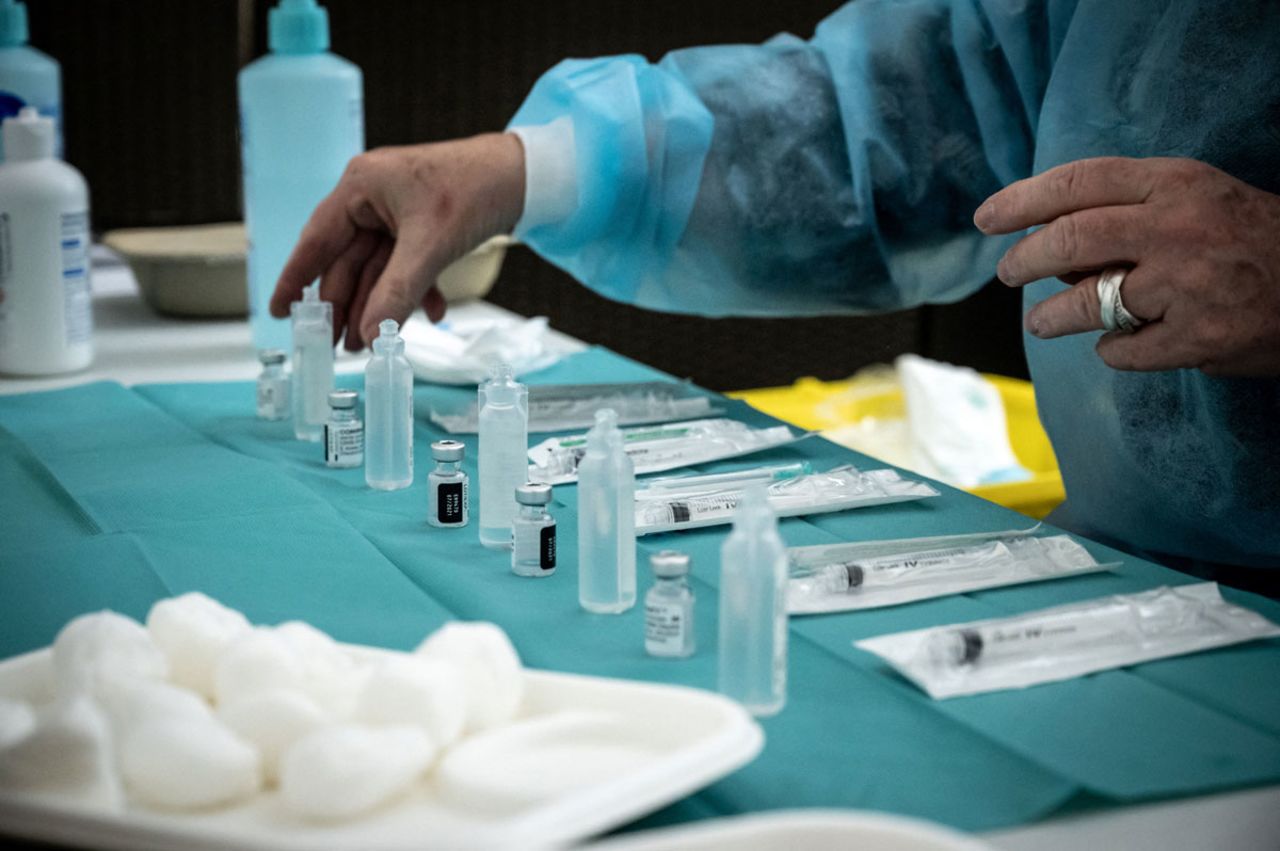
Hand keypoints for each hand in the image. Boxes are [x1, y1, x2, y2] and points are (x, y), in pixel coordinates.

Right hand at [269, 133, 524, 349]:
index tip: (280, 312)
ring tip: (376, 344)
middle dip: (348, 306)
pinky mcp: (421, 227)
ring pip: (378, 269)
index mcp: (361, 187)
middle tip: (341, 347)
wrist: (527, 176)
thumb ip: (397, 291)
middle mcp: (372, 197)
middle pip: (348, 262)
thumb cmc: (475, 190)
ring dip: (381, 305)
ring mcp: (397, 213)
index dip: (296, 279)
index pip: (317, 240)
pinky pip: (407, 266)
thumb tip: (371, 333)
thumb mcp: (430, 246)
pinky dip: (416, 291)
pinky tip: (432, 314)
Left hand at [974, 157, 1279, 375]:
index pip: (1079, 182)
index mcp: (1176, 184)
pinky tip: (1118, 346)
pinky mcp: (1199, 339)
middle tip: (1008, 272)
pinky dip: (1113, 352)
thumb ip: (1129, 212)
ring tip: (1041, 323)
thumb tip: (1052, 245)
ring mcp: (1188, 285)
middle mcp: (1178, 228)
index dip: (1022, 200)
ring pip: (1088, 303)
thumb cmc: (1252, 239)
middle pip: (1070, 239)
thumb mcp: (1197, 200)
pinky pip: (1125, 351)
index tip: (987, 218)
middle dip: (1025, 258)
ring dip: (1053, 316)